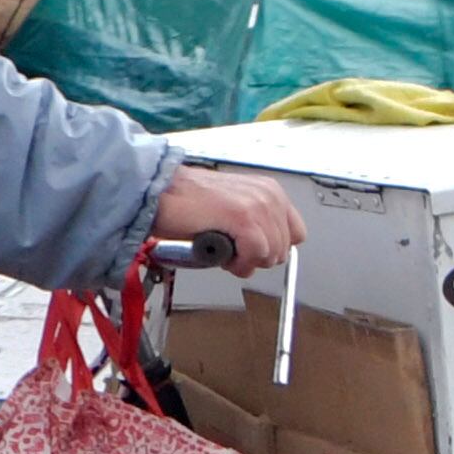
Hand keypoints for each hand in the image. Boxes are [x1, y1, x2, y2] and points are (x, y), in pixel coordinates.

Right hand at [156, 165, 305, 274]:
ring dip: (246, 262)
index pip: (295, 233)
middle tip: (231, 253)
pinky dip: (239, 262)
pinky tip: (222, 256)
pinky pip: (256, 254)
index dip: (272, 248)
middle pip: (284, 248)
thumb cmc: (184, 202)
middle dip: (258, 258)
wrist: (158, 193)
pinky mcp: (244, 218)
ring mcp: (257, 205)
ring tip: (222, 252)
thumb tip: (263, 251)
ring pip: (271, 253)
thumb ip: (255, 224)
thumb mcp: (231, 208)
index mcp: (269, 190)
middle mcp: (268, 195)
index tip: (251, 251)